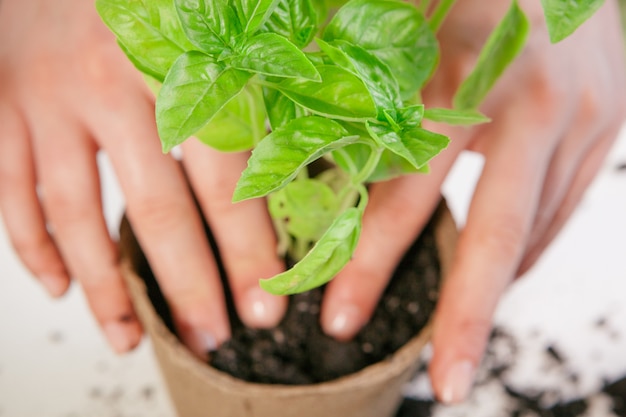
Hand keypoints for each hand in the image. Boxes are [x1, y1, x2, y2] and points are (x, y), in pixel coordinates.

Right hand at [0, 0, 285, 356]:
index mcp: (179, 61)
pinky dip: (33, 248)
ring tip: (132, 338)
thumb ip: (252, 85)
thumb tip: (301, 154)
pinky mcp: (3, 110)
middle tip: (214, 336)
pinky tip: (62, 289)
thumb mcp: (212, 24)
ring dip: (106, 288)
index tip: (266, 303)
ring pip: (76, 215)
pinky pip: (12, 194)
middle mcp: (111, 83)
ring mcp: (49, 100)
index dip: (247, 246)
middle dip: (188, 283)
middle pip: (156, 207)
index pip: (224, 174)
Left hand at [319, 0, 625, 402]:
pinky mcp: (608, 131)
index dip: (372, 257)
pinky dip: (524, 252)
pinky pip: (562, 212)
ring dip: (489, 290)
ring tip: (456, 345)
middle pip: (491, 233)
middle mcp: (536, 104)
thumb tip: (308, 129)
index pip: (408, 188)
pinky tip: (497, 278)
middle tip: (439, 381)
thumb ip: (364, 77)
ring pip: (530, 232)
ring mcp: (585, 120)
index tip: (340, 315)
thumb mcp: (409, 22)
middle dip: (460, 314)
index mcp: (470, 72)